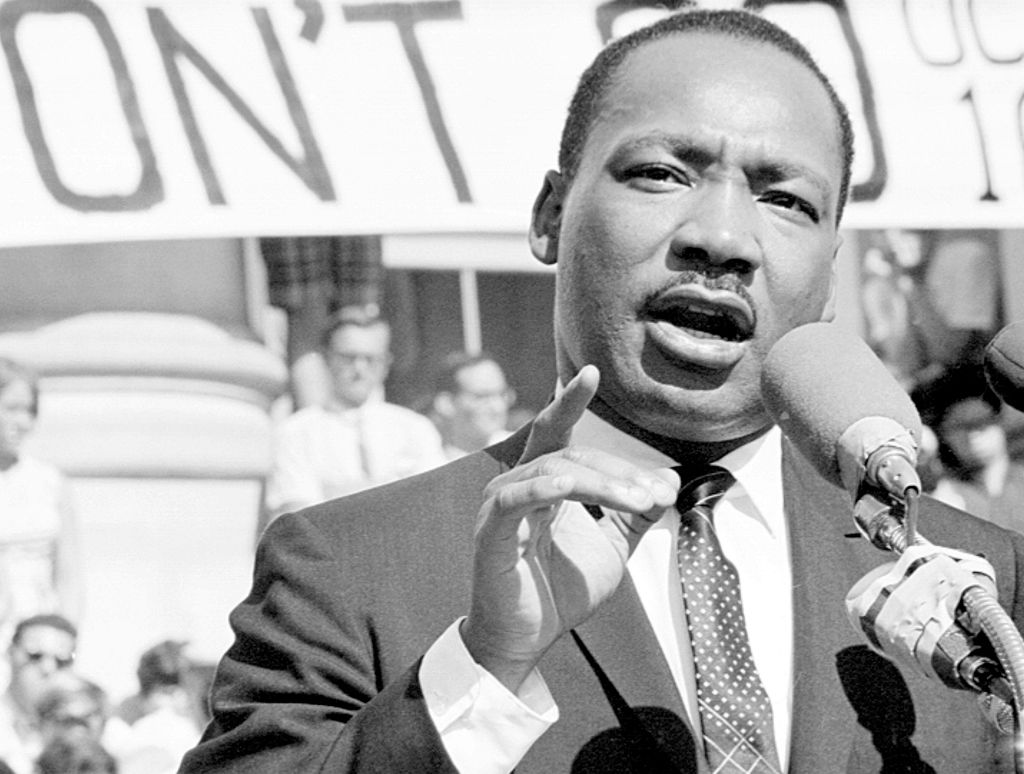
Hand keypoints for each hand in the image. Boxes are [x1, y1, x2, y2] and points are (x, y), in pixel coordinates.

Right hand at [462, 366, 678, 691]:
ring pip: (555, 471)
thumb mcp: (611, 546)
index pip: (556, 432)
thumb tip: (669, 482)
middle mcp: (518, 485)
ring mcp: (501, 505)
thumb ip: (634, 512)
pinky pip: (516, 499)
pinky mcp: (491, 531)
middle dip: (619, 470)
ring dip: (603, 483)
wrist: (526, 640)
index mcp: (542, 483)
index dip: (570, 401)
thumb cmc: (560, 591)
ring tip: (638, 502)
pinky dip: (544, 487)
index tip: (590, 370)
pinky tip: (567, 487)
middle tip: (656, 496)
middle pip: (570, 453)